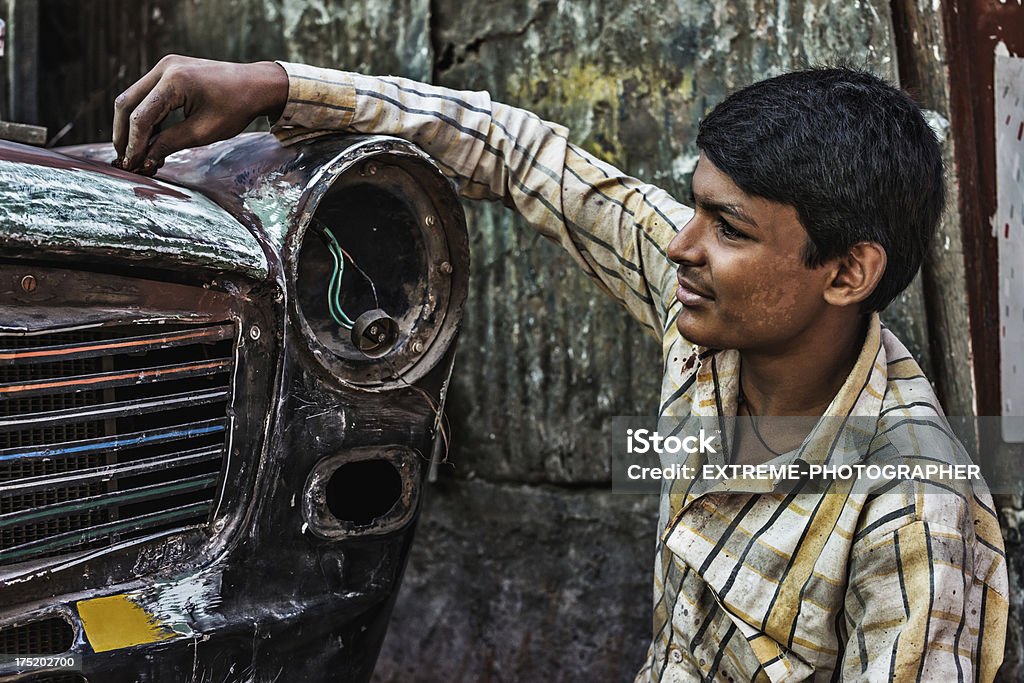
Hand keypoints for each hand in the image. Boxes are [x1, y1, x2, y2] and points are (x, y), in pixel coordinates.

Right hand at [112, 55, 288, 174]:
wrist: (257, 85)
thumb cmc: (236, 108)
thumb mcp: (204, 131)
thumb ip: (171, 143)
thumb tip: (144, 160)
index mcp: (174, 81)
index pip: (141, 117)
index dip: (134, 145)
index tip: (132, 165)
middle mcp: (164, 67)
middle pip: (126, 103)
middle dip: (123, 134)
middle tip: (125, 159)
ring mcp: (165, 66)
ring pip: (133, 98)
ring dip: (132, 126)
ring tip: (137, 153)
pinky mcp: (169, 70)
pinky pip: (147, 94)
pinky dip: (145, 116)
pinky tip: (151, 139)